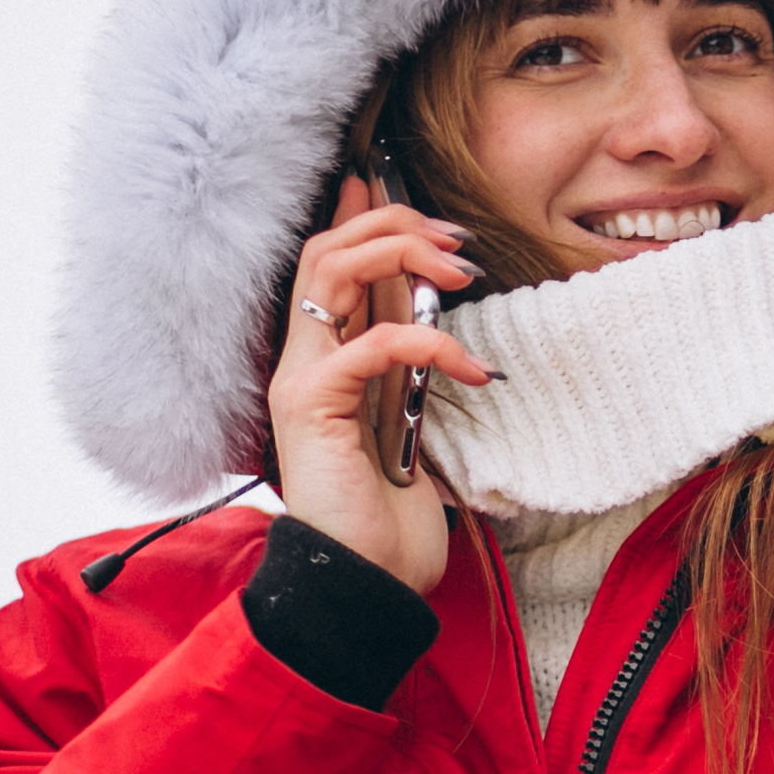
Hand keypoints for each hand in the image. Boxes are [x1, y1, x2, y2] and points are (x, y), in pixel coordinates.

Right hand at [267, 178, 495, 593]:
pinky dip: (430, 343)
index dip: (365, 214)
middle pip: (326, 248)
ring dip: (401, 254)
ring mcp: (300, 377)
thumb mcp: (412, 417)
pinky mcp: (312, 404)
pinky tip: (474, 367)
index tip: (415, 195)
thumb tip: (435, 301)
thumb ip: (413, 361)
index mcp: (324, 357)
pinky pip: (372, 343)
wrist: (369, 579)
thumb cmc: (392, 512)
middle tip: (456, 242)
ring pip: (330, 270)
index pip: (330, 260)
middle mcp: (301, 358)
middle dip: (393, 224)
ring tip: (461, 272)